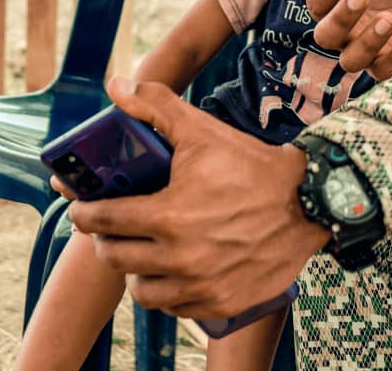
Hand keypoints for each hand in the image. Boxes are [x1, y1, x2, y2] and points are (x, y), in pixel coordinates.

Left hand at [66, 78, 328, 317]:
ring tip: (138, 253)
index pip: (103, 221)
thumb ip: (154, 106)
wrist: (309, 203)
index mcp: (169, 216)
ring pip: (142, 290)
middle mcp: (181, 258)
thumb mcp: (202, 131)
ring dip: (133, 272)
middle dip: (104, 241)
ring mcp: (201, 285)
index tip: (82, 208)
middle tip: (109, 229)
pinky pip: (174, 307)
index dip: (85, 213)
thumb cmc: (251, 165)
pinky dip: (166, 292)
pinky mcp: (221, 303)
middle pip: (116, 258)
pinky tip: (169, 273)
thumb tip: (115, 85)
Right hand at [306, 0, 391, 79]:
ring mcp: (361, 52)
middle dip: (341, 17)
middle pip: (325, 36)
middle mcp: (339, 34)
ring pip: (350, 61)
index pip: (316, 2)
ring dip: (368, 42)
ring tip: (389, 18)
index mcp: (329, 6)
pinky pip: (383, 72)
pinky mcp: (385, 64)